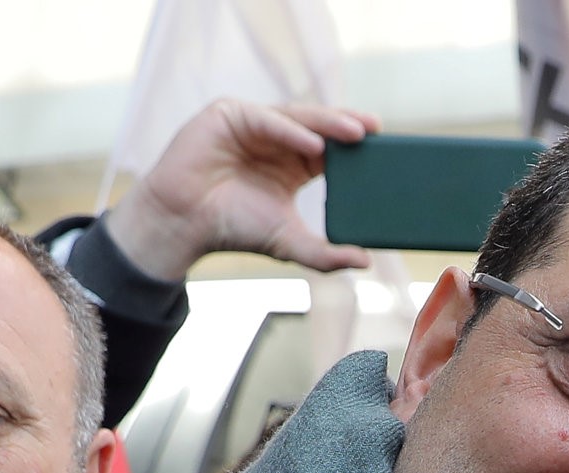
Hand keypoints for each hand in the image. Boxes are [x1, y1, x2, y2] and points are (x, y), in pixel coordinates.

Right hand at [103, 98, 382, 281]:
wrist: (184, 224)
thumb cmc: (233, 229)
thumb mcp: (288, 242)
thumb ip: (326, 254)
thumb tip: (365, 261)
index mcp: (292, 164)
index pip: (331, 149)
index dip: (355, 148)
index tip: (384, 150)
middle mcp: (276, 140)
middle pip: (318, 128)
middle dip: (347, 127)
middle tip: (376, 130)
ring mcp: (252, 124)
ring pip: (296, 118)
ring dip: (327, 124)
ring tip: (355, 134)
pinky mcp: (229, 115)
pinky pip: (266, 119)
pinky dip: (290, 131)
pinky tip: (313, 144)